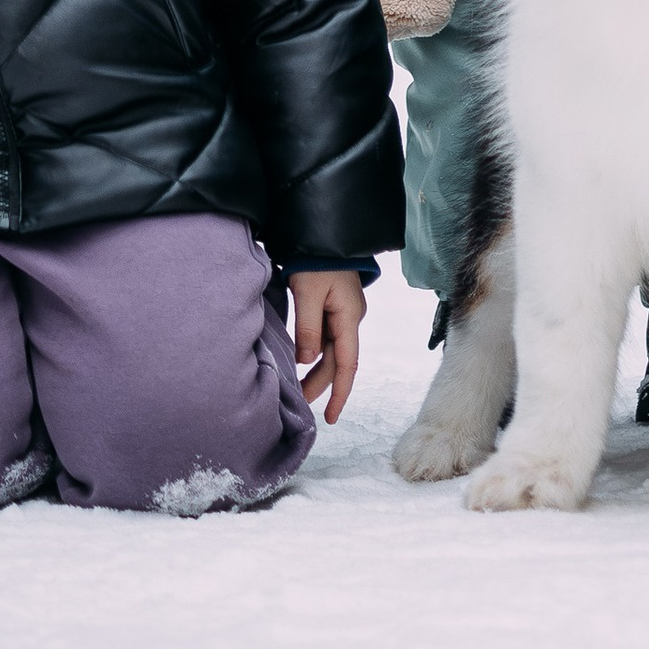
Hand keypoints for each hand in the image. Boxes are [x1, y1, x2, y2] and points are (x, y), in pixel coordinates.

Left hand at [291, 268, 365, 422]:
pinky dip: (315, 351)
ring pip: (332, 349)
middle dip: (322, 383)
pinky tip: (303, 358)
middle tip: (299, 401)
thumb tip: (305, 361)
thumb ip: (307, 328)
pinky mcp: (334, 304)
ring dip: (317, 369)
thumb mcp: (308, 293)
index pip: (347, 365)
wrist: (324, 231)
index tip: (330, 417)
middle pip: (338, 359)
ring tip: (298, 385)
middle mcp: (350, 317)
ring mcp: (343, 311)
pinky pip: (327, 336)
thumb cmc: (317, 260)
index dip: (340, 393)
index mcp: (350, 317)